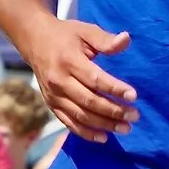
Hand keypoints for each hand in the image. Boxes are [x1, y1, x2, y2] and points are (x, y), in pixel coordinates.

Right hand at [17, 14, 137, 138]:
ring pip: (80, 115)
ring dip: (103, 124)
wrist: (34, 40)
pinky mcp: (51, 104)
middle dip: (113, 111)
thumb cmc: (66, 35)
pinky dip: (85, 133)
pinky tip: (104, 137)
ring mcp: (53, 95)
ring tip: (125, 128)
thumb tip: (126, 39)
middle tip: (134, 116)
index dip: (114, 89)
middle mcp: (59, 81)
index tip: (134, 96)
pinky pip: (68, 122)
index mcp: (68, 61)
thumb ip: (105, 39)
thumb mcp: (85, 31)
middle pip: (89, 101)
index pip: (95, 79)